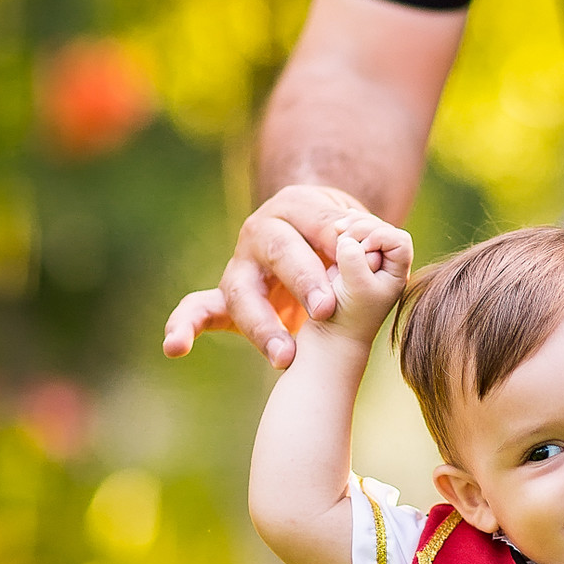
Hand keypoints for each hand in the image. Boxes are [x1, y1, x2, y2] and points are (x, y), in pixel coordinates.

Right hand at [162, 184, 362, 367]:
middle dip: (304, 280)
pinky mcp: (225, 293)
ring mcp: (240, 263)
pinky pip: (196, 308)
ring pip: (242, 289)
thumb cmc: (341, 237)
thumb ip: (371, 237)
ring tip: (284, 357)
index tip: (352, 266)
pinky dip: (182, 326)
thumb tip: (389, 245)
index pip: (318, 224)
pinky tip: (174, 347)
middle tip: (326, 310)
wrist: (310, 234)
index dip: (334, 244)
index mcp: (298, 206)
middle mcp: (262, 230)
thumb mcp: (359, 228)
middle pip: (279, 252)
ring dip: (262, 323)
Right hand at [325, 212, 413, 346]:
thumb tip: (348, 239)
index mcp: (397, 271)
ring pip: (365, 228)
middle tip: (341, 237)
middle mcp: (387, 262)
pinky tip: (334, 232)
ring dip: (350, 228)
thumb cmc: (348, 316)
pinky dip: (342, 231)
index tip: (360, 250)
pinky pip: (350, 234)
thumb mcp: (355, 289)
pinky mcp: (351, 256)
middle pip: (381, 228)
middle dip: (361, 228)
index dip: (379, 237)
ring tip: (336, 234)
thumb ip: (356, 261)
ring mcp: (369, 257)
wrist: (330, 333)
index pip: (398, 240)